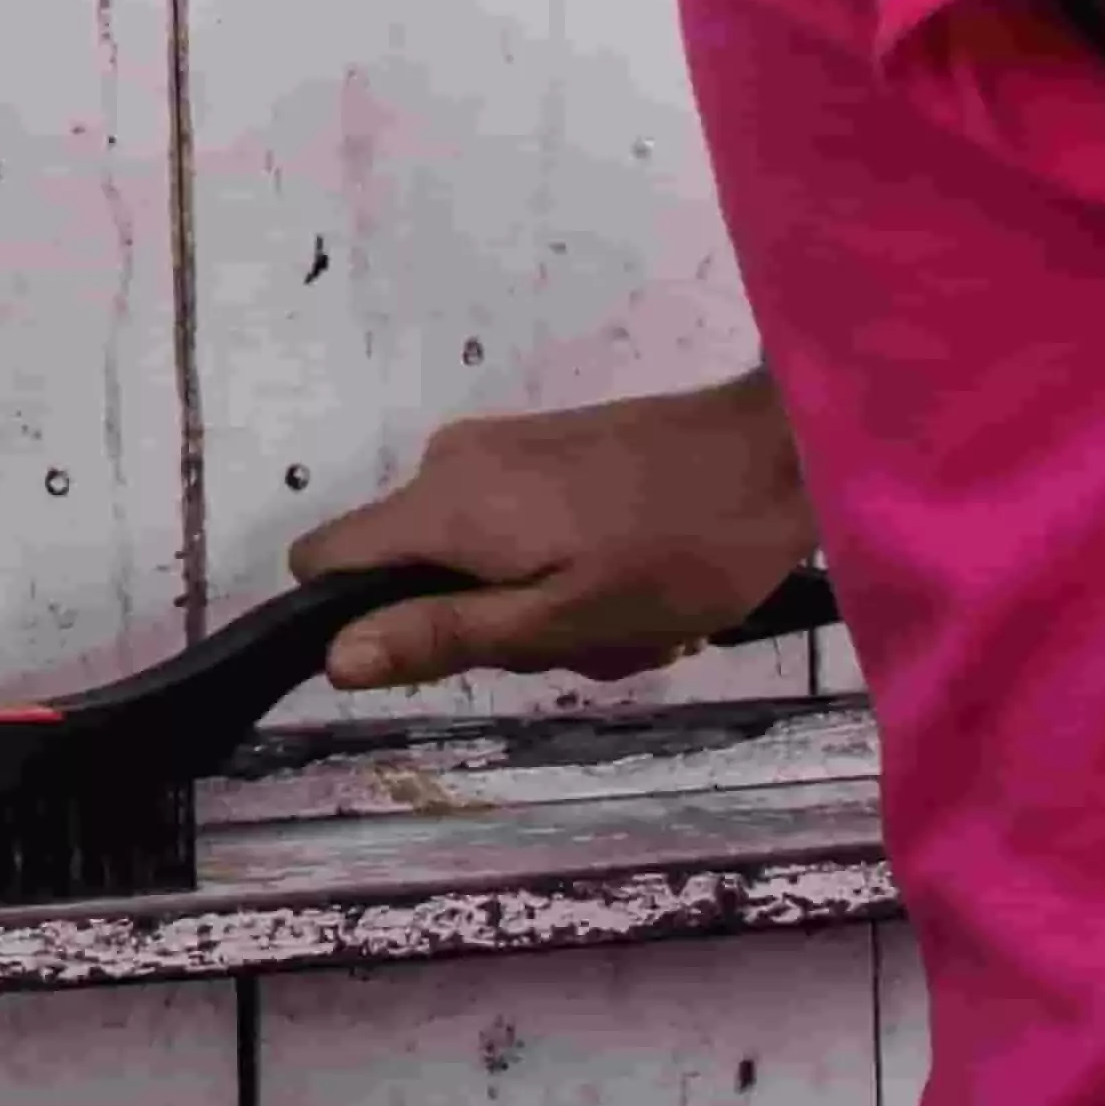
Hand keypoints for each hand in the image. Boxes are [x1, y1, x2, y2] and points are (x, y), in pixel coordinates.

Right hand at [285, 370, 819, 690]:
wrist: (781, 453)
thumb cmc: (681, 550)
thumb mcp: (564, 618)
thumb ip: (445, 635)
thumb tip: (334, 658)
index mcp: (442, 508)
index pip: (322, 560)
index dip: (347, 620)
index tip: (426, 655)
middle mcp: (449, 464)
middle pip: (410, 570)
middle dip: (482, 624)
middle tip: (576, 640)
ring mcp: (499, 449)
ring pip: (471, 555)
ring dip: (536, 604)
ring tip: (625, 616)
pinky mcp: (544, 447)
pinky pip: (512, 525)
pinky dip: (560, 567)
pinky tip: (634, 581)